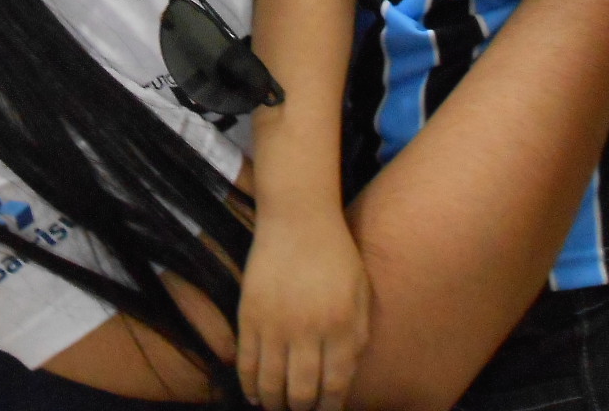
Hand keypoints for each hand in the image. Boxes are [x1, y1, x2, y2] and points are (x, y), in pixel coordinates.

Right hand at [237, 212, 369, 410]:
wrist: (298, 217)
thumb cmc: (335, 254)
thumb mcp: (361, 291)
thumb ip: (358, 335)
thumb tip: (344, 377)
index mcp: (343, 325)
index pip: (335, 385)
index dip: (330, 407)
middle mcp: (310, 329)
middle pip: (303, 391)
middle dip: (302, 409)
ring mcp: (277, 322)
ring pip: (272, 382)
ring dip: (274, 403)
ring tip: (278, 407)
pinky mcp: (251, 313)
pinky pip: (247, 361)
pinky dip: (249, 384)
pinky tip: (255, 393)